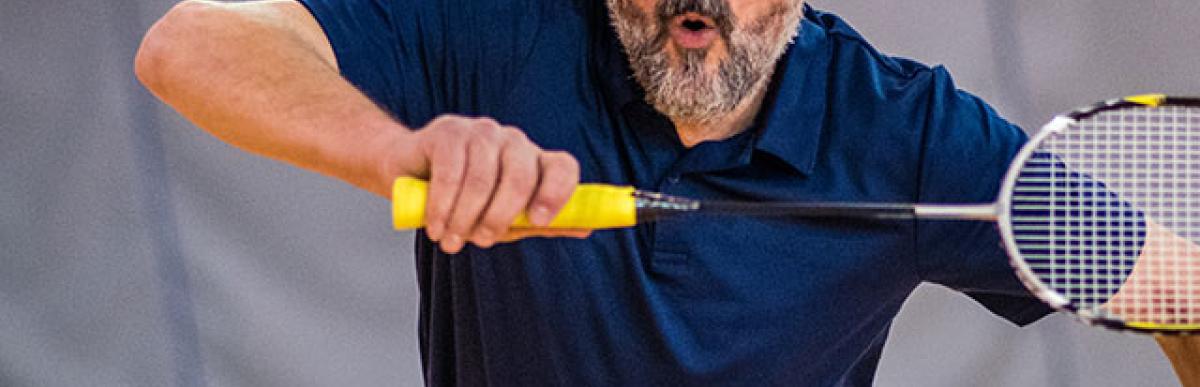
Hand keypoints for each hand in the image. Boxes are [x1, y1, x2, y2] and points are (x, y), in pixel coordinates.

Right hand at [378, 115, 590, 252]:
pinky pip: (451, 172)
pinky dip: (442, 205)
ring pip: (482, 179)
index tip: (539, 220)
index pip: (563, 166)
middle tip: (480, 241)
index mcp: (535, 161)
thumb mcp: (506, 217)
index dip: (557, 192)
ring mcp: (481, 132)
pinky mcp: (448, 131)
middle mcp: (514, 141)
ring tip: (450, 241)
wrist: (410, 177)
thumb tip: (586, 227)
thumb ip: (540, 222)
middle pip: (521, 175)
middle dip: (499, 216)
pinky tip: (435, 226)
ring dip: (464, 217)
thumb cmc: (467, 201)